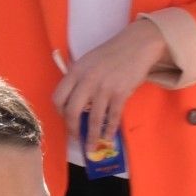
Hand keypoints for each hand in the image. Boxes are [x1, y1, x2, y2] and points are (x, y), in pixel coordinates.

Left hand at [51, 21, 167, 155]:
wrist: (136, 46)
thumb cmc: (111, 55)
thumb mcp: (88, 62)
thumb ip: (79, 79)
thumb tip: (75, 103)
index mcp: (76, 71)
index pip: (59, 97)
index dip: (60, 113)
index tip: (65, 120)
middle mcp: (87, 80)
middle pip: (72, 111)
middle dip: (72, 129)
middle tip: (76, 138)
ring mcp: (104, 88)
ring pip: (93, 119)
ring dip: (92, 137)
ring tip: (91, 149)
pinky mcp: (120, 93)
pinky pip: (112, 117)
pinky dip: (109, 130)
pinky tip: (108, 138)